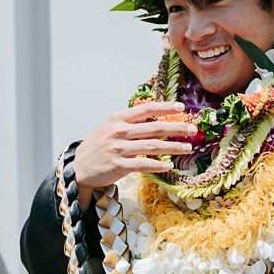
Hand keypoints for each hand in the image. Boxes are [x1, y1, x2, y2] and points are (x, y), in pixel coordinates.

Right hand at [73, 102, 197, 207]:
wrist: (79, 166)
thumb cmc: (99, 147)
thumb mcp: (111, 128)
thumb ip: (130, 123)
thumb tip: (154, 119)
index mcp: (119, 118)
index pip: (146, 109)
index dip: (165, 107)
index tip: (182, 108)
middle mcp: (119, 131)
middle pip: (154, 127)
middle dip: (177, 128)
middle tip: (193, 129)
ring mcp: (118, 148)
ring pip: (152, 146)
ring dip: (173, 147)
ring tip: (188, 148)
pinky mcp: (118, 165)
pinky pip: (142, 164)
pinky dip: (157, 165)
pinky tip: (169, 166)